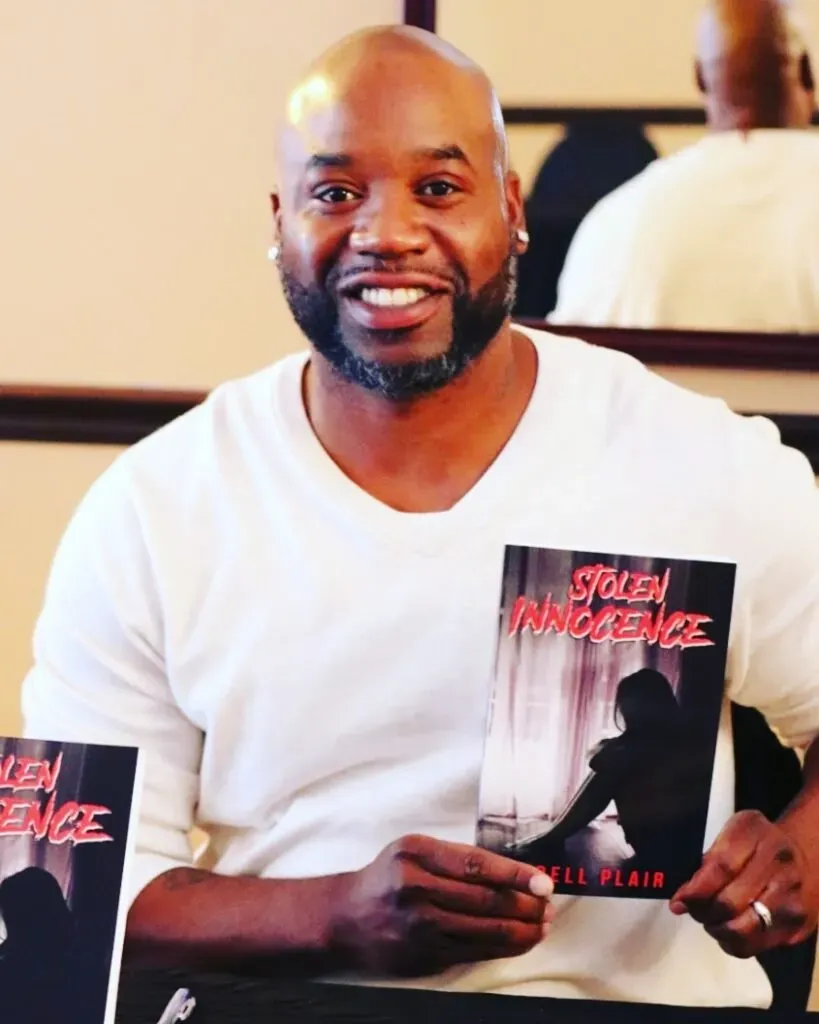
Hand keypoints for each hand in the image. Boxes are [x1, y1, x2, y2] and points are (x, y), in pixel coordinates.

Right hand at [328, 833, 553, 976]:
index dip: (516, 875)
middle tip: (548, 904)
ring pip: (485, 929)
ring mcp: (421, 925)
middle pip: (486, 899)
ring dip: (522, 929)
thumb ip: (454, 857)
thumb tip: (509, 870)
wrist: (346, 917)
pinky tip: (520, 940)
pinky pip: (474, 951)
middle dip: (525, 904)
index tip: (543, 880)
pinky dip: (503, 947)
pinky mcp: (425, 953)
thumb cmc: (387, 877)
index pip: (478, 864)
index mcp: (417, 854)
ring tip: (542, 924)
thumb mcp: (413, 849)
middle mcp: (418, 888)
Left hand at [669, 810, 816, 957]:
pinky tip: (730, 930)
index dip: (695, 890)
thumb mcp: (734, 835)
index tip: (679, 900)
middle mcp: (778, 864)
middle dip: (702, 911)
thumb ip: (710, 859)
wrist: (807, 857)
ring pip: (742, 930)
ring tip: (711, 920)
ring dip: (717, 929)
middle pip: (728, 902)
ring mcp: (791, 897)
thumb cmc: (760, 846)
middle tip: (693, 910)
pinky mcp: (798, 925)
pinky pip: (755, 946)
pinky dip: (733, 942)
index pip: (720, 868)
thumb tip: (683, 896)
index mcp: (755, 833)